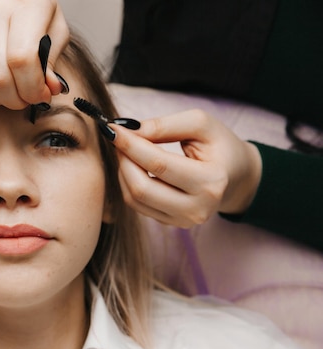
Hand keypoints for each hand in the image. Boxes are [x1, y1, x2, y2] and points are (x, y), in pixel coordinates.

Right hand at [0, 0, 68, 108]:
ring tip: (16, 93)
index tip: (44, 93)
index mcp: (25, 6)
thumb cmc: (28, 3)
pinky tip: (0, 89)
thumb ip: (53, 58)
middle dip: (19, 98)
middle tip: (31, 96)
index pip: (22, 58)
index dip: (34, 86)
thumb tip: (51, 89)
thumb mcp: (53, 22)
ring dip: (2, 100)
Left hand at [113, 109, 262, 226]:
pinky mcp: (170, 223)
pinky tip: (133, 165)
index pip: (158, 164)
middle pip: (141, 188)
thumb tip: (129, 132)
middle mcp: (198, 208)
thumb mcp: (200, 124)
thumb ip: (165, 125)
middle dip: (123, 159)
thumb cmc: (218, 145)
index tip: (113, 128)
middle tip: (119, 138)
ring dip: (123, 170)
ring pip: (134, 198)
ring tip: (127, 149)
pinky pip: (137, 204)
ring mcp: (183, 220)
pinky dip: (128, 182)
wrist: (234, 175)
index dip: (130, 145)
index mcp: (212, 181)